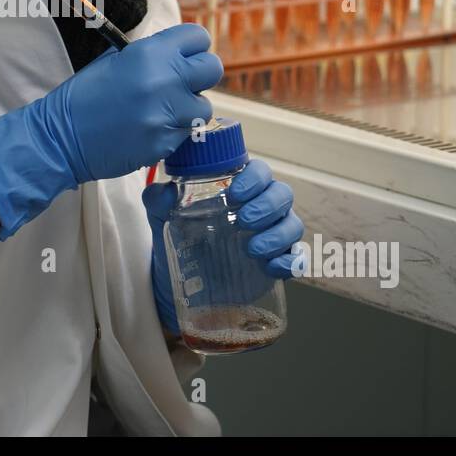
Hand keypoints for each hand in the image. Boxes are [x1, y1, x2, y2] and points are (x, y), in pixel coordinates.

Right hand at [0, 24, 221, 239]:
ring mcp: (168, 115)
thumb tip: (177, 53)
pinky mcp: (167, 143)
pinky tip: (151, 128)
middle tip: (180, 83)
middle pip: (212, 68)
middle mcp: (165, 80)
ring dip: (188, 107)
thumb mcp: (115, 60)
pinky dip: (174, 131)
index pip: (198, 37)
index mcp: (150, 53)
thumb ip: (151, 54)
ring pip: (204, 106)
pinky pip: (187, 132)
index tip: (183, 56)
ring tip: (163, 110)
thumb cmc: (85, 94)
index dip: (191, 47)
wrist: (62, 137)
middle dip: (199, 75)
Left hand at [144, 159, 302, 333]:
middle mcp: (262, 208)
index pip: (259, 172)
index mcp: (240, 189)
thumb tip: (162, 192)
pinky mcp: (277, 263)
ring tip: (251, 249)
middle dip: (267, 205)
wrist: (184, 283)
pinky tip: (270, 268)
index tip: (234, 193)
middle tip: (244, 219)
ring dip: (277, 235)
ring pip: (293, 225)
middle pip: (282, 194)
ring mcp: (273, 235)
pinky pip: (296, 259)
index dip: (254, 178)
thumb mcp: (164, 218)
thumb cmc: (182, 239)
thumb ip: (159, 201)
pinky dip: (289, 262)